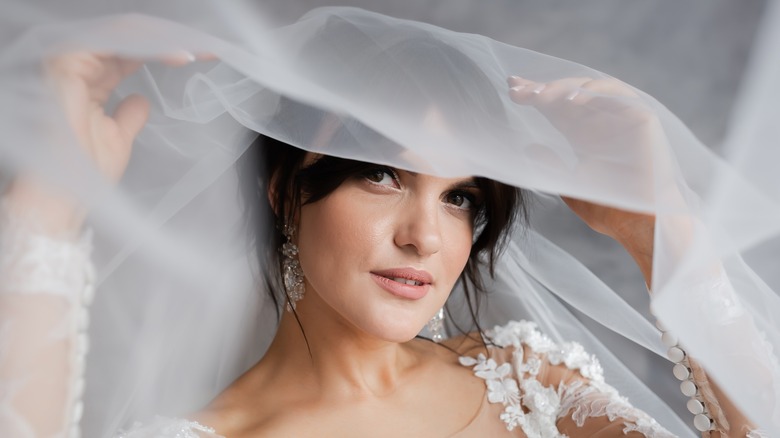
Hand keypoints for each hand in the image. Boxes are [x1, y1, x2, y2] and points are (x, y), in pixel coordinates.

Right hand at [5, 52, 201, 233]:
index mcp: (89, 82)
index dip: (163, 50)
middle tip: (206, 49)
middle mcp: (78, 69)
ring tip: (191, 52)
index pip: (128, 53)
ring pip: (120, 35)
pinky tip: (169, 53)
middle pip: (127, 39)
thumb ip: (130, 115)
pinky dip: (141, 45)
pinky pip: (108, 42)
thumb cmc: (86, 173)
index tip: (202, 56)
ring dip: (159, 41)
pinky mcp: (66, 67)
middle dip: (169, 40)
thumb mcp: (118, 138)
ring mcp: (69, 65)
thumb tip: (142, 100)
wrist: (67, 193)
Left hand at [507, 76, 662, 281]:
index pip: (555, 108)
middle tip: (518, 89)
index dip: (534, 96)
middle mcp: (601, 122)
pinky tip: (572, 101)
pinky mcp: (642, 118)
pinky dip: (595, 92)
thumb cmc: (609, 209)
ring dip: (564, 88)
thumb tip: (527, 148)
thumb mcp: (569, 184)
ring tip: (541, 95)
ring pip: (590, 89)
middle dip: (542, 89)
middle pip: (568, 94)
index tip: (511, 90)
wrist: (640, 223)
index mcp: (583, 135)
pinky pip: (617, 94)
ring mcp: (622, 117)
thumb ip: (549, 164)